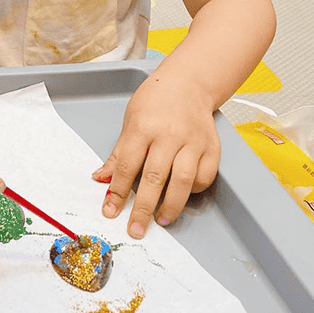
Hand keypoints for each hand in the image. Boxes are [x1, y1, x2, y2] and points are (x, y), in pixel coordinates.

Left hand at [93, 74, 219, 237]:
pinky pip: (204, 177)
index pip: (126, 165)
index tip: (110, 210)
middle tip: (135, 229)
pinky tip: (182, 196)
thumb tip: (101, 179)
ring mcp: (193, 142)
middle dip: (142, 208)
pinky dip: (193, 191)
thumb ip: (119, 153)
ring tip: (160, 220)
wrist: (188, 83)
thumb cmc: (154, 102)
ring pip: (182, 181)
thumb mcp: (130, 121)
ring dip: (171, 205)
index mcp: (143, 127)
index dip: (117, 191)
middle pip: (154, 178)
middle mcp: (169, 135)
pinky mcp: (212, 148)